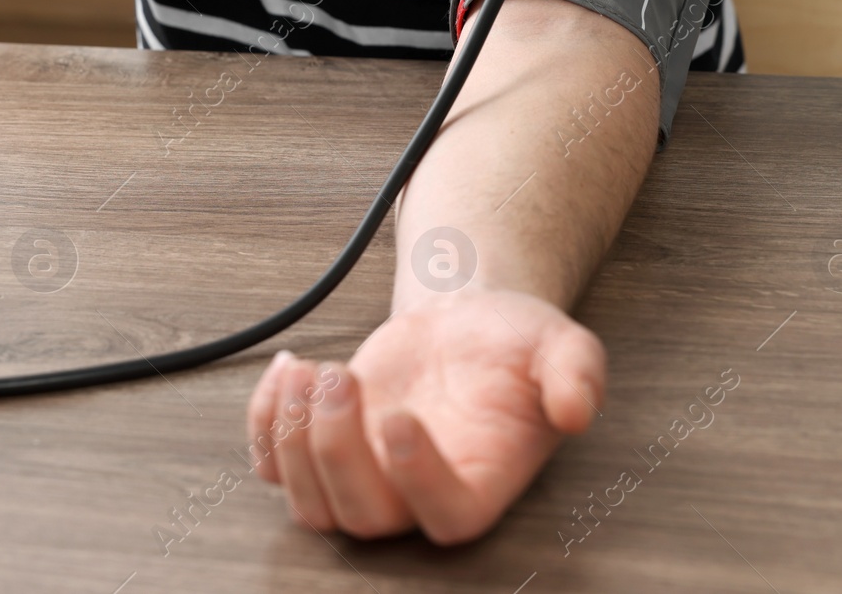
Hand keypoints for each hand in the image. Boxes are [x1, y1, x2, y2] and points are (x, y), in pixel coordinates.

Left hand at [246, 290, 605, 543]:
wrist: (466, 325)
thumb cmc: (514, 345)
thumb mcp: (560, 344)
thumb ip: (576, 374)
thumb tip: (578, 408)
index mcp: (480, 483)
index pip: (444, 517)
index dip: (415, 480)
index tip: (398, 416)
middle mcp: (417, 496)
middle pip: (362, 516)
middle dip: (335, 449)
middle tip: (338, 377)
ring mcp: (364, 478)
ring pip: (311, 505)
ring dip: (291, 439)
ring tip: (305, 368)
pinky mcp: (323, 451)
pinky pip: (272, 466)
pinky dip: (263, 423)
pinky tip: (286, 367)